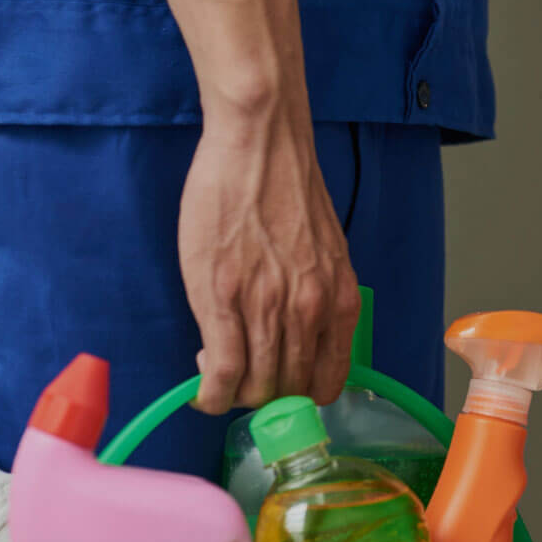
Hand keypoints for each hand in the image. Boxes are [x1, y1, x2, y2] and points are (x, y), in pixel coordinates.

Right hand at [178, 105, 359, 412]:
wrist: (261, 146)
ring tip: (216, 368)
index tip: (277, 384)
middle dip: (262, 396)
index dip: (298, 395)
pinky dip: (210, 394)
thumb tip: (294, 336)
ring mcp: (268, 309)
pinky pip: (222, 374)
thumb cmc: (286, 191)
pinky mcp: (225, 301)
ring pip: (255, 388)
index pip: (327, 384)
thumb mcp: (322, 255)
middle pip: (288, 392)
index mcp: (340, 303)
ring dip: (233, 393)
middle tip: (239, 374)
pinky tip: (201, 389)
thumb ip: (314, 299)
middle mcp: (311, 313)